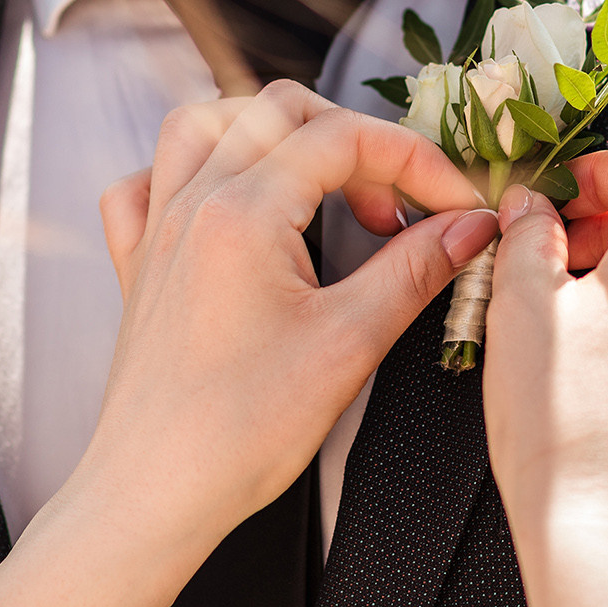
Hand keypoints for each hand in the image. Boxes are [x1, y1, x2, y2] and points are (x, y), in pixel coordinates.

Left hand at [81, 80, 496, 550]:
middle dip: (355, 140)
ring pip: (206, 124)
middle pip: (279, 111)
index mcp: (242, 213)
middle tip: (399, 206)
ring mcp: (157, 231)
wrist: (154, 495)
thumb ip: (414, 270)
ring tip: (323, 184)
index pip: (344, 138)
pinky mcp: (140, 266)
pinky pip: (148, 181)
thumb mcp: (349, 344)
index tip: (455, 204)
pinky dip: (191, 171)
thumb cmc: (237, 434)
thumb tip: (468, 228)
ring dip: (273, 134)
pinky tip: (229, 204)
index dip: (416, 161)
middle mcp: (192, 205)